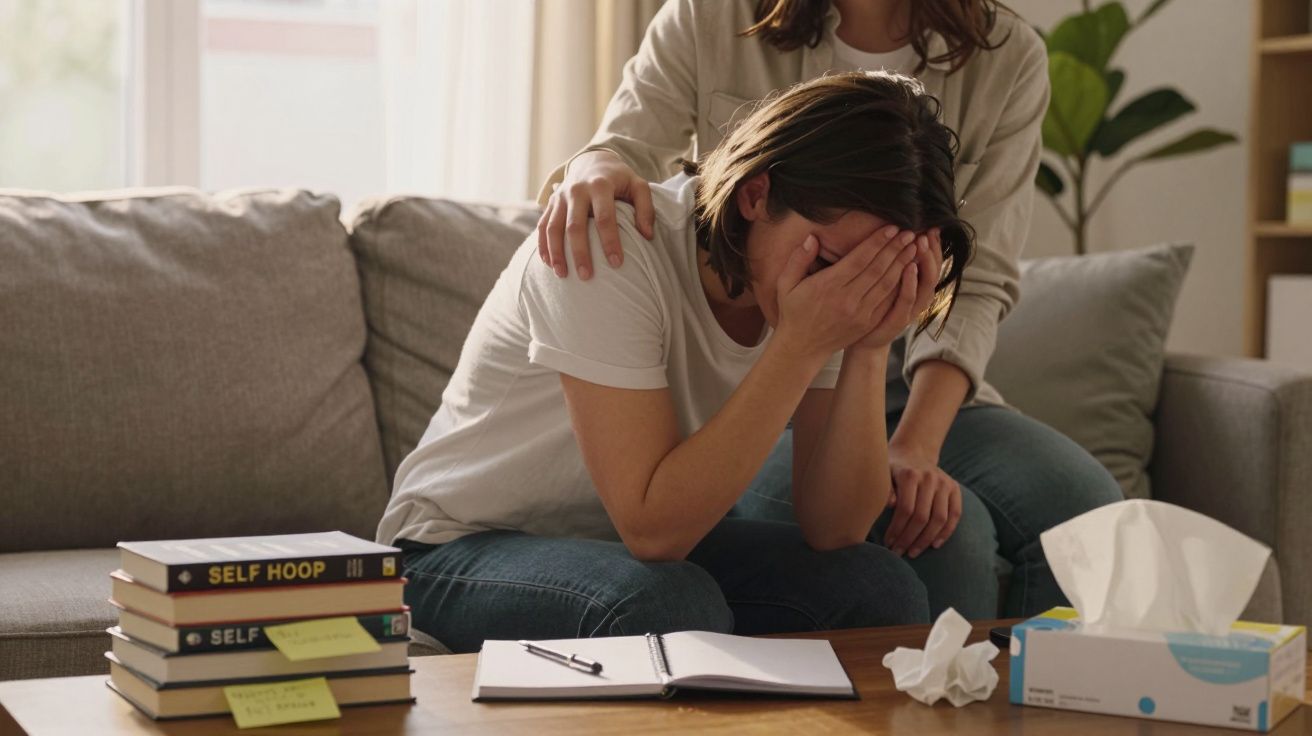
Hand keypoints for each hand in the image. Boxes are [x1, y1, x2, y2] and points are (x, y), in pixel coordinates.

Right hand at [537, 150, 655, 280]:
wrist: (592, 160)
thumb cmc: (619, 179)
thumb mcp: (638, 185)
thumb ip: (645, 208)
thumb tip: (646, 235)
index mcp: (600, 185)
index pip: (604, 217)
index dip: (610, 241)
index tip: (616, 263)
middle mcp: (577, 190)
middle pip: (575, 226)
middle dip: (579, 253)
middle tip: (586, 276)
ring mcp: (561, 197)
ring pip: (553, 227)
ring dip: (556, 252)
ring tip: (562, 275)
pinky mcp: (551, 203)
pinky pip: (543, 225)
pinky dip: (543, 245)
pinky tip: (548, 263)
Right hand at [774, 226, 918, 362]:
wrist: (802, 348)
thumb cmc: (794, 312)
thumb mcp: (786, 284)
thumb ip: (799, 259)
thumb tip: (813, 238)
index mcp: (828, 286)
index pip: (859, 259)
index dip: (877, 242)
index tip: (891, 228)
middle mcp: (847, 299)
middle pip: (877, 269)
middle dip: (895, 248)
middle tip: (910, 232)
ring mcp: (859, 313)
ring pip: (886, 284)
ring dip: (902, 264)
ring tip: (913, 247)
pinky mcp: (867, 323)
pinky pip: (887, 301)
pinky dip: (900, 285)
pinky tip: (908, 272)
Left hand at [851, 229, 942, 350]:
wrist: (861, 341)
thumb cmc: (872, 308)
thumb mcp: (884, 283)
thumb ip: (893, 263)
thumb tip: (898, 235)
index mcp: (915, 286)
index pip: (931, 262)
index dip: (934, 246)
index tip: (932, 226)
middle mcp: (917, 298)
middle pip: (932, 270)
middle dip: (932, 250)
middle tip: (929, 231)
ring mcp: (910, 310)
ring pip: (925, 284)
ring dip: (924, 263)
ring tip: (920, 243)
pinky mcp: (898, 320)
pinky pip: (907, 301)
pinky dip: (911, 284)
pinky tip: (910, 268)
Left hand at [882, 444, 962, 557]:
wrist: (912, 452)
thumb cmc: (892, 468)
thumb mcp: (882, 474)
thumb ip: (885, 490)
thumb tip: (890, 505)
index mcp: (909, 474)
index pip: (905, 509)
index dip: (897, 530)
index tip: (888, 543)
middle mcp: (930, 477)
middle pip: (922, 516)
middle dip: (909, 538)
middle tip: (899, 552)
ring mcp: (944, 483)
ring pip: (939, 518)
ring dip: (926, 540)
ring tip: (913, 552)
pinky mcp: (954, 488)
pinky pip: (955, 514)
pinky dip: (946, 532)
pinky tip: (934, 545)